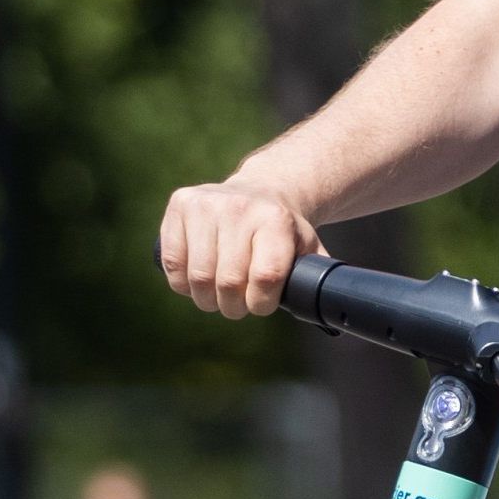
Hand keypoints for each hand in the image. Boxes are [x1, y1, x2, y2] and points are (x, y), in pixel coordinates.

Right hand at [159, 180, 323, 317]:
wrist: (259, 191)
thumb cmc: (283, 232)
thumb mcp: (307, 248)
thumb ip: (315, 277)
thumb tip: (325, 308)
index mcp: (276, 220)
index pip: (265, 277)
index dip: (260, 303)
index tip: (260, 305)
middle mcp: (240, 207)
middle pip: (229, 281)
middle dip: (232, 306)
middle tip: (236, 307)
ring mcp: (206, 203)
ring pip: (198, 277)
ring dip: (206, 299)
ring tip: (216, 298)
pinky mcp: (180, 204)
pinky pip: (173, 262)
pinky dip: (182, 284)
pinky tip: (195, 283)